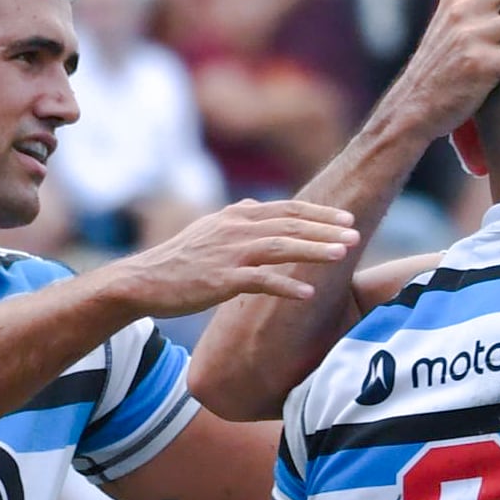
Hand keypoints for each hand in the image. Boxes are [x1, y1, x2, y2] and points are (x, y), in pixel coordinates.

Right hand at [104, 199, 358, 318]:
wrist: (143, 280)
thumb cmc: (180, 259)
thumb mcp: (209, 229)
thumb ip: (235, 218)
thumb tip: (255, 206)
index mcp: (236, 216)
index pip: (286, 209)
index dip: (319, 213)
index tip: (346, 218)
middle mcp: (235, 228)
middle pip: (290, 225)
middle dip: (326, 229)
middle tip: (356, 234)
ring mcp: (229, 253)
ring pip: (280, 247)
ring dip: (314, 250)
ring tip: (342, 255)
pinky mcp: (221, 279)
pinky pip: (261, 281)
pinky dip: (286, 285)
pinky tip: (308, 293)